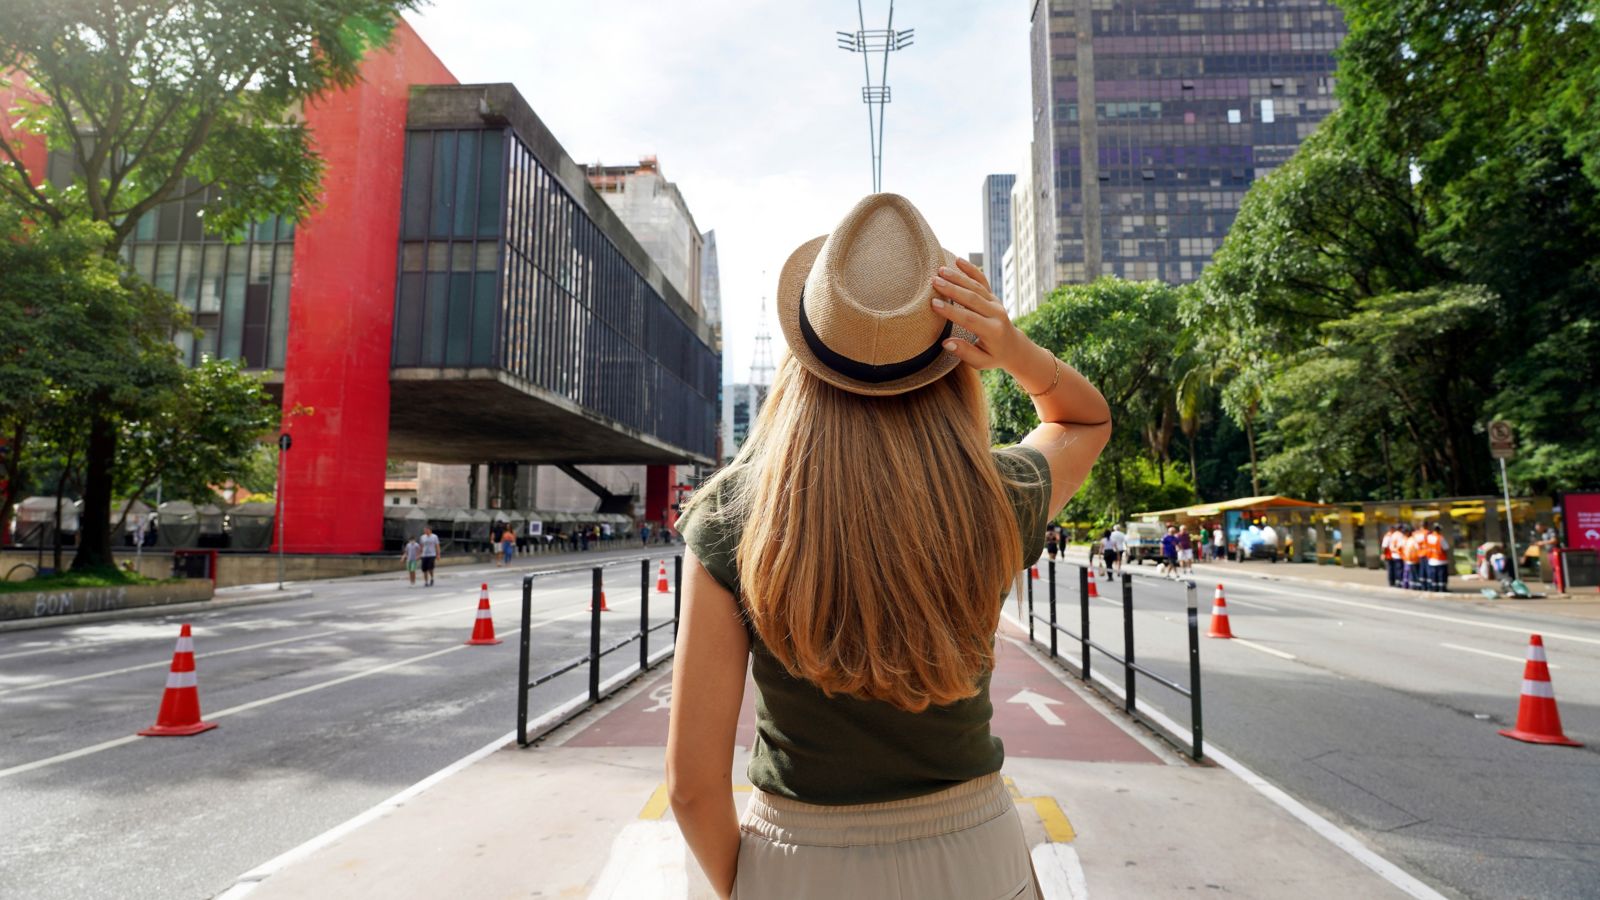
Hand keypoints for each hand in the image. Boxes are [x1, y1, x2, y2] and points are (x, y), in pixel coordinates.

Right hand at [929, 257, 1027, 371]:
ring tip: (940, 270)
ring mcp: (996, 303)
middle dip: (952, 289)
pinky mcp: (993, 296)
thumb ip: (964, 352)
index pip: (969, 319)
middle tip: (934, 281)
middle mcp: (996, 314)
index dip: (951, 311)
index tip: (934, 304)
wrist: (1014, 347)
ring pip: (976, 287)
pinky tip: (958, 260)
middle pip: (972, 299)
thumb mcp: (981, 362)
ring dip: (958, 277)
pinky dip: (971, 269)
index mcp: (993, 331)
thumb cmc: (994, 356)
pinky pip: (982, 280)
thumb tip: (946, 343)